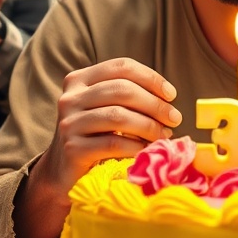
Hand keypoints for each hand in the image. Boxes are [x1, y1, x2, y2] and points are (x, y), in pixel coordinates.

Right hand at [14, 58, 182, 237]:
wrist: (63, 171)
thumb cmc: (93, 136)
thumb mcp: (105, 108)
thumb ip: (127, 96)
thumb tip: (168, 99)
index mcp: (79, 80)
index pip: (121, 66)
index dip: (151, 77)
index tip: (171, 95)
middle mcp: (70, 98)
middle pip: (122, 90)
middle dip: (155, 104)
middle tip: (174, 118)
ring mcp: (69, 123)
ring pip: (119, 116)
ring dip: (149, 126)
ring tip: (164, 135)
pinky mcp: (72, 149)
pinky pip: (113, 143)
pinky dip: (136, 146)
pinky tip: (148, 150)